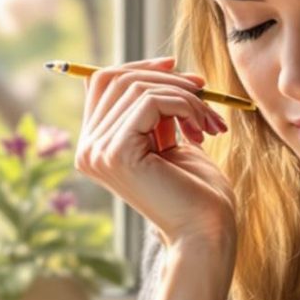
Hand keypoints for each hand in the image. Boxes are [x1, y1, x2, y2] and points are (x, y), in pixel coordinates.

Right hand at [73, 56, 233, 249]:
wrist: (207, 232)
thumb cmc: (197, 192)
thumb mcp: (170, 140)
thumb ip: (154, 110)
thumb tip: (160, 67)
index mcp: (97, 147)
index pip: (103, 83)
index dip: (140, 67)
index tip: (177, 68)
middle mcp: (89, 150)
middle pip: (116, 78)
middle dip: (167, 78)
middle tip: (204, 92)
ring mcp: (98, 152)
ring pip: (137, 87)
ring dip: (184, 95)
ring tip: (210, 122)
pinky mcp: (117, 153)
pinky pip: (151, 101)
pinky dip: (185, 106)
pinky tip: (203, 131)